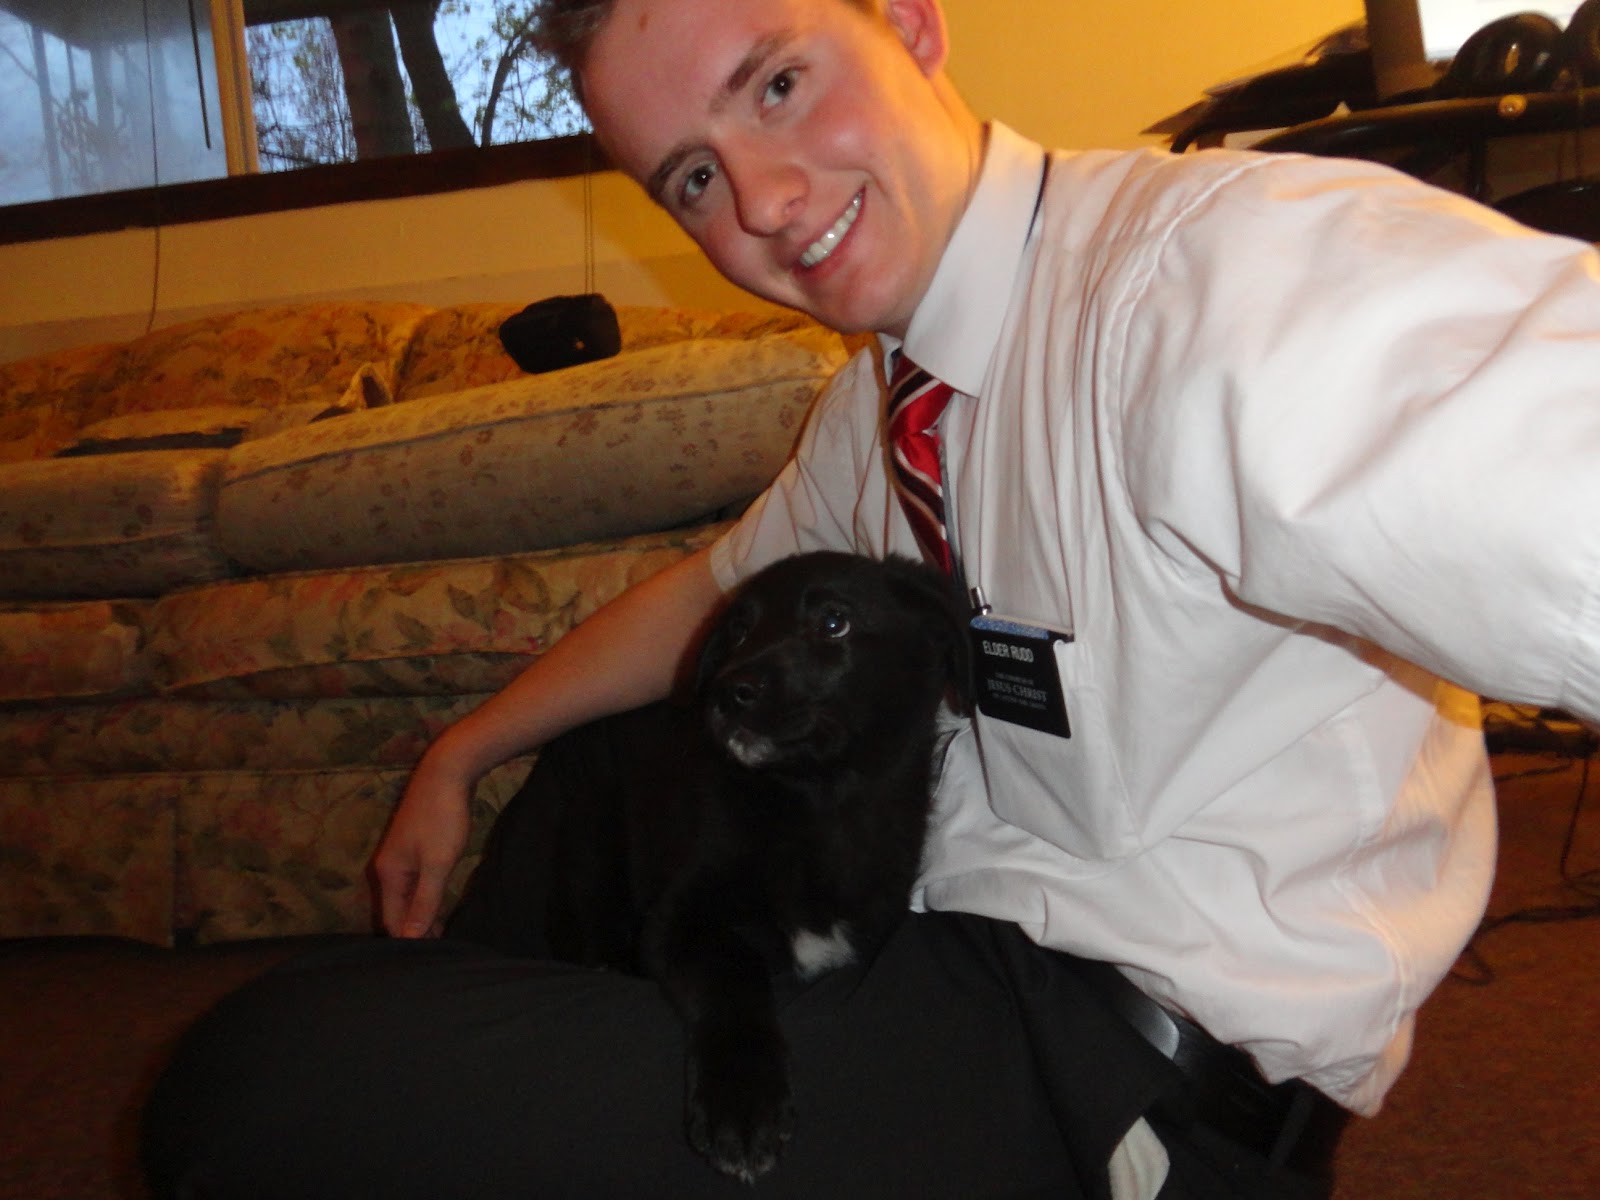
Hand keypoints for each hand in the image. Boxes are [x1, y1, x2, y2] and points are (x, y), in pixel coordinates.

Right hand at [372, 750, 472, 937]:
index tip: (433, 955)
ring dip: (423, 911)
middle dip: (415, 927)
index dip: (410, 939)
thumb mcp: (438, 864)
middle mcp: (389, 866)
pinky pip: (417, 880)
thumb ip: (425, 901)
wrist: (448, 770)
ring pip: (409, 894)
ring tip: (445, 929)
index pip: (392, 920)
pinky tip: (443, 901)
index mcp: (388, 873)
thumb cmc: (442, 817)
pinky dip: (427, 894)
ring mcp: (402, 855)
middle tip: (441, 947)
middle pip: (398, 908)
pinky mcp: (416, 846)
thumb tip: (409, 937)